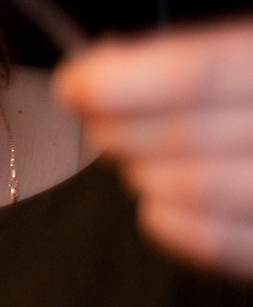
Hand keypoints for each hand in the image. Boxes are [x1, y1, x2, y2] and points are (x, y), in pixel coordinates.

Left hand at [57, 21, 252, 276]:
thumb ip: (198, 57)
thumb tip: (107, 67)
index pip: (199, 74)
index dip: (122, 81)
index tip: (73, 83)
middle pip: (189, 138)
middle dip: (122, 128)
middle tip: (96, 117)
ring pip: (201, 192)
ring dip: (143, 173)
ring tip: (132, 156)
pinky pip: (232, 249)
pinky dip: (176, 228)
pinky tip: (156, 207)